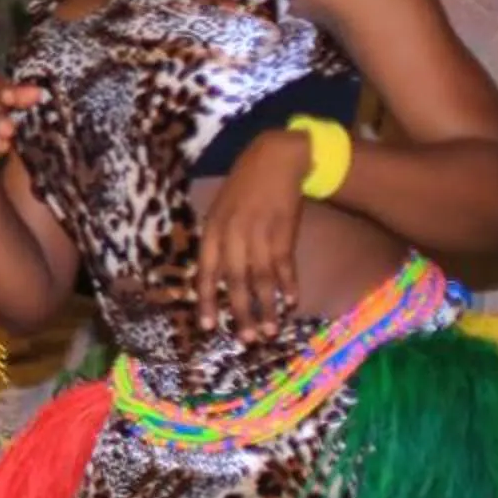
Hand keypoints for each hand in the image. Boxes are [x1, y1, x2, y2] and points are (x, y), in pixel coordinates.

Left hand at [196, 131, 309, 342]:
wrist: (275, 159)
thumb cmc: (243, 188)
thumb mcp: (220, 211)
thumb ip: (217, 242)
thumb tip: (212, 278)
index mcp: (212, 230)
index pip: (205, 272)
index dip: (207, 299)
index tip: (208, 326)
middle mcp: (233, 235)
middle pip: (234, 280)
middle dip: (240, 312)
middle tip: (246, 338)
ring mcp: (261, 234)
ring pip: (262, 278)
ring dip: (267, 306)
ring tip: (271, 330)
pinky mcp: (285, 232)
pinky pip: (286, 265)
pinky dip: (289, 285)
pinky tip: (291, 303)